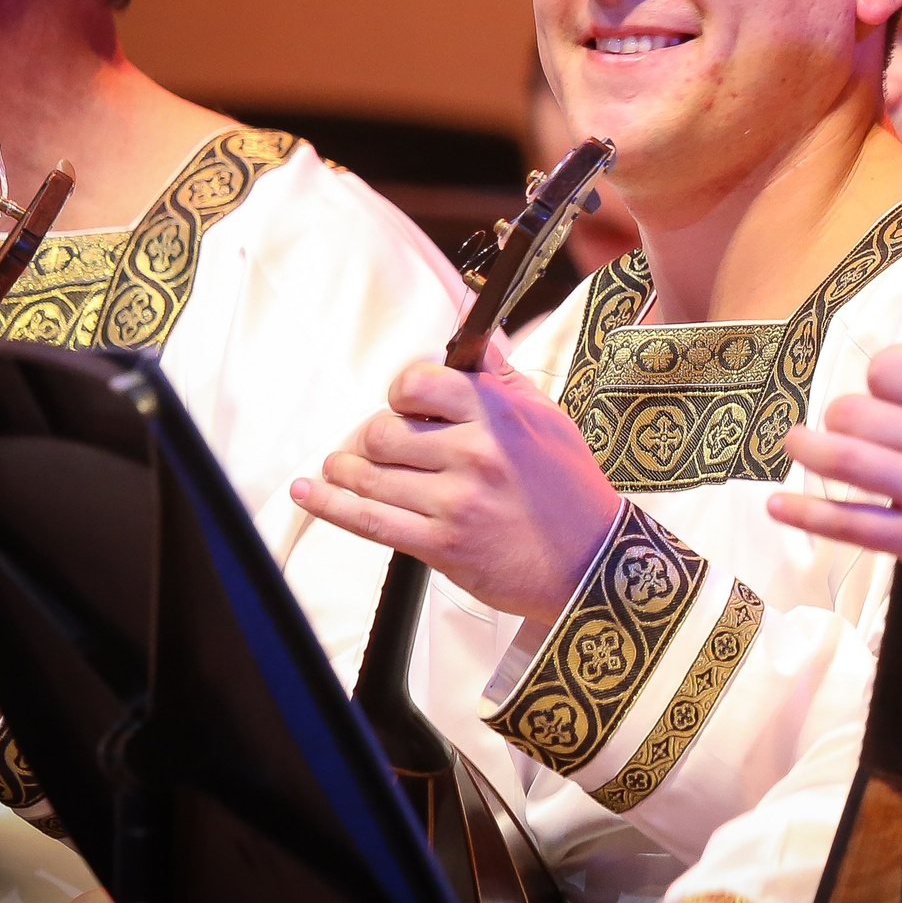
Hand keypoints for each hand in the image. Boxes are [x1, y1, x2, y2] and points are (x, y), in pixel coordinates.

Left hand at [289, 349, 623, 628]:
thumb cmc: (570, 489)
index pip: (418, 382)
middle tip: (381, 448)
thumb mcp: (547, 420)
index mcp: (499, 414)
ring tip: (342, 468)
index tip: (405, 405)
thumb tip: (477, 340)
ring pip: (370, 475)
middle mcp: (475, 452)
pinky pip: (369, 520)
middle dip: (373, 438)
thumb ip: (503, 380)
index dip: (401, 392)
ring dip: (347, 470)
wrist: (592, 562)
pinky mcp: (442, 545)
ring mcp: (456, 501)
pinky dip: (330, 504)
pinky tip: (309, 492)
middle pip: (383, 431)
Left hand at [766, 313, 901, 604]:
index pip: (891, 367)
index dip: (882, 379)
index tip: (891, 394)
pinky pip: (849, 523)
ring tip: (796, 443)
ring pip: (843, 460)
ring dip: (808, 449)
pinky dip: (806, 513)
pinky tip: (777, 506)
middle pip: (854, 411)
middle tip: (853, 428)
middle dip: (845, 417)